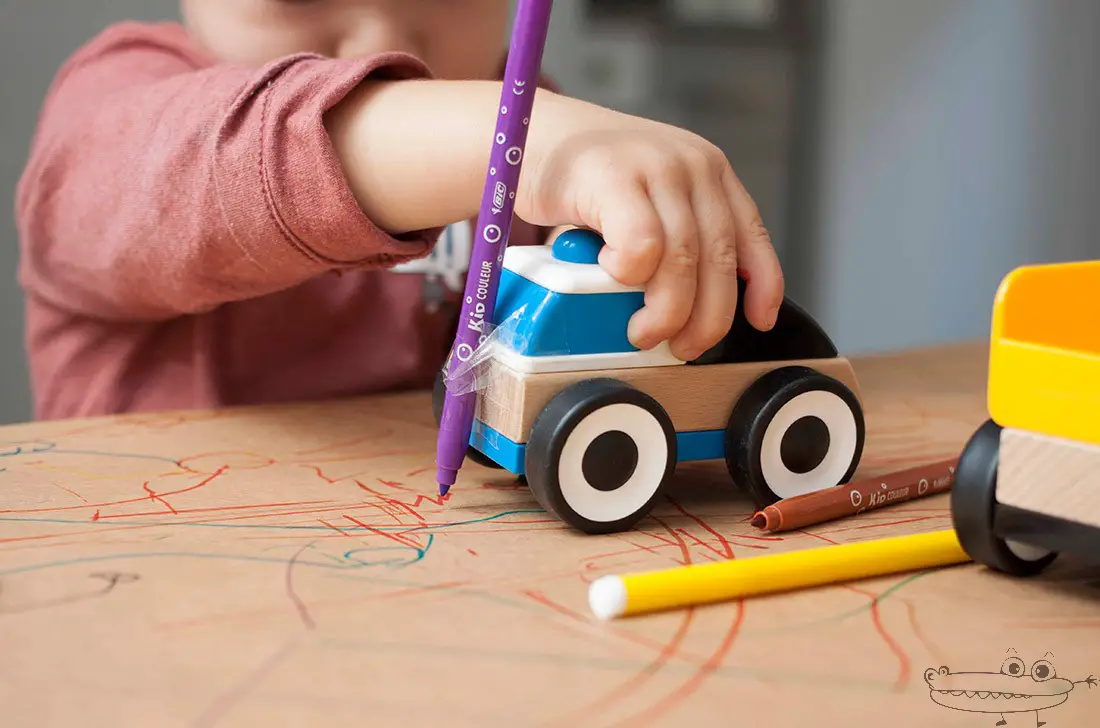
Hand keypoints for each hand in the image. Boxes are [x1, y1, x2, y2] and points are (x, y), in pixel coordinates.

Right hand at [519, 94, 783, 360]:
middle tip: (682, 348)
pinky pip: (641, 244)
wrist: (534, 135)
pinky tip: (609, 275)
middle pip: (717, 258)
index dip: (763, 285)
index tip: (758, 321)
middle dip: (706, 318)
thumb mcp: (648, 199)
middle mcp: (691, 164)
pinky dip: (629, 274)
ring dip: (665, 311)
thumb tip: (692, 307)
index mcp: (708, 172)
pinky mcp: (612, 176)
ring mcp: (654, 166)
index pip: (751, 234)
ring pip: (681, 261)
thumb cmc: (586, 180)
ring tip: (643, 332)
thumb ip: (676, 234)